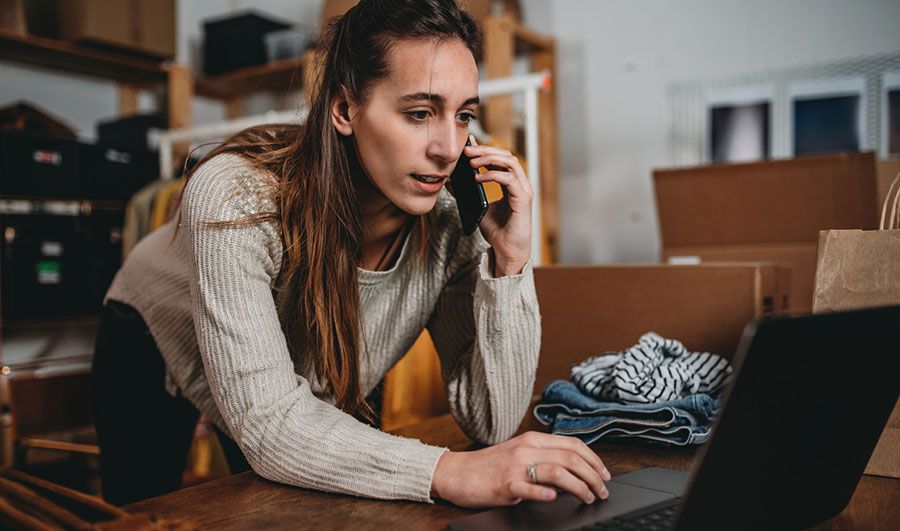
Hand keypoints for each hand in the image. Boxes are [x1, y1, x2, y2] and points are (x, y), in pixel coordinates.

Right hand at [430, 431, 610, 508]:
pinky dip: (546, 492)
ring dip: (579, 486)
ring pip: (558, 472)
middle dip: (593, 476)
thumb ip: (543, 457)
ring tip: (589, 498)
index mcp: (532, 439)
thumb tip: (573, 470)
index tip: (604, 473)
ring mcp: (516, 466)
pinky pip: (530, 487)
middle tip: (603, 490)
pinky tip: (555, 498)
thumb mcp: (518, 453)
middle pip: (571, 458)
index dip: (594, 459)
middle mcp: (527, 449)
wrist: (456, 472)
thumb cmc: (488, 466)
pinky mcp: (505, 484)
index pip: (573, 444)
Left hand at [464, 136, 532, 276]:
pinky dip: (493, 175)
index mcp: (512, 184)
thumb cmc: (497, 231)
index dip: (485, 150)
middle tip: (467, 151)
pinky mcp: (523, 200)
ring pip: (510, 162)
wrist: (507, 251)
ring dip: (489, 159)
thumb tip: (451, 179)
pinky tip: (478, 178)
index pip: (500, 159)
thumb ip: (468, 192)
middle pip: (506, 156)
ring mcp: (523, 191)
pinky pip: (509, 179)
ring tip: (472, 162)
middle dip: (485, 151)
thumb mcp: (478, 206)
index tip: (467, 147)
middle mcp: (520, 184)